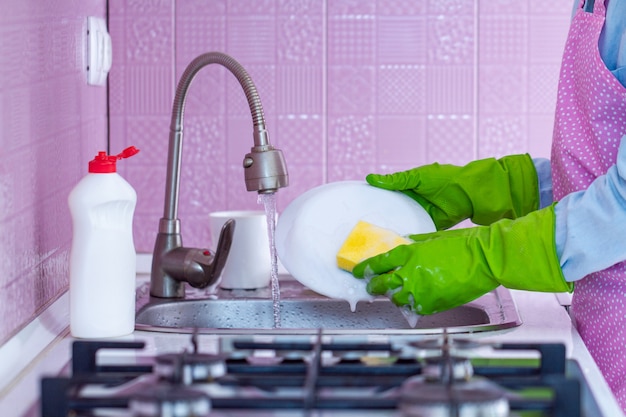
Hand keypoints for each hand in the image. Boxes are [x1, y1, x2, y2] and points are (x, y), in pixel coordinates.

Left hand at [352, 205, 571, 314]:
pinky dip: (412, 306)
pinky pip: (414, 309)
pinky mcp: (432, 304)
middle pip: (380, 284)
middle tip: (372, 286)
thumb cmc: (462, 244)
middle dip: (373, 286)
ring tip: (396, 294)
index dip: (363, 269)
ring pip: (395, 299)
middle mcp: (408, 273)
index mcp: (407, 253)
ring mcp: (419, 291)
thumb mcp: (432, 237)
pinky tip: (414, 301)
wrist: (485, 258)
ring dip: (394, 296)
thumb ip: (413, 243)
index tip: (357, 272)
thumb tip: (403, 244)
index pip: (376, 263)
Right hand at [366, 154, 538, 229]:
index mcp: (407, 189)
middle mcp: (412, 203)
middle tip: (365, 233)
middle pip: (393, 214)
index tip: (359, 212)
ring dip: (394, 232)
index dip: (375, 204)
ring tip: (377, 242)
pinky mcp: (430, 226)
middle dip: (382, 222)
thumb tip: (370, 178)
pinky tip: (396, 246)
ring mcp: (420, 216)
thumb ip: (395, 181)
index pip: (387, 198)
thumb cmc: (444, 178)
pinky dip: (408, 238)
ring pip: (403, 224)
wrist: (469, 193)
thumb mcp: (417, 177)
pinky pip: (416, 233)